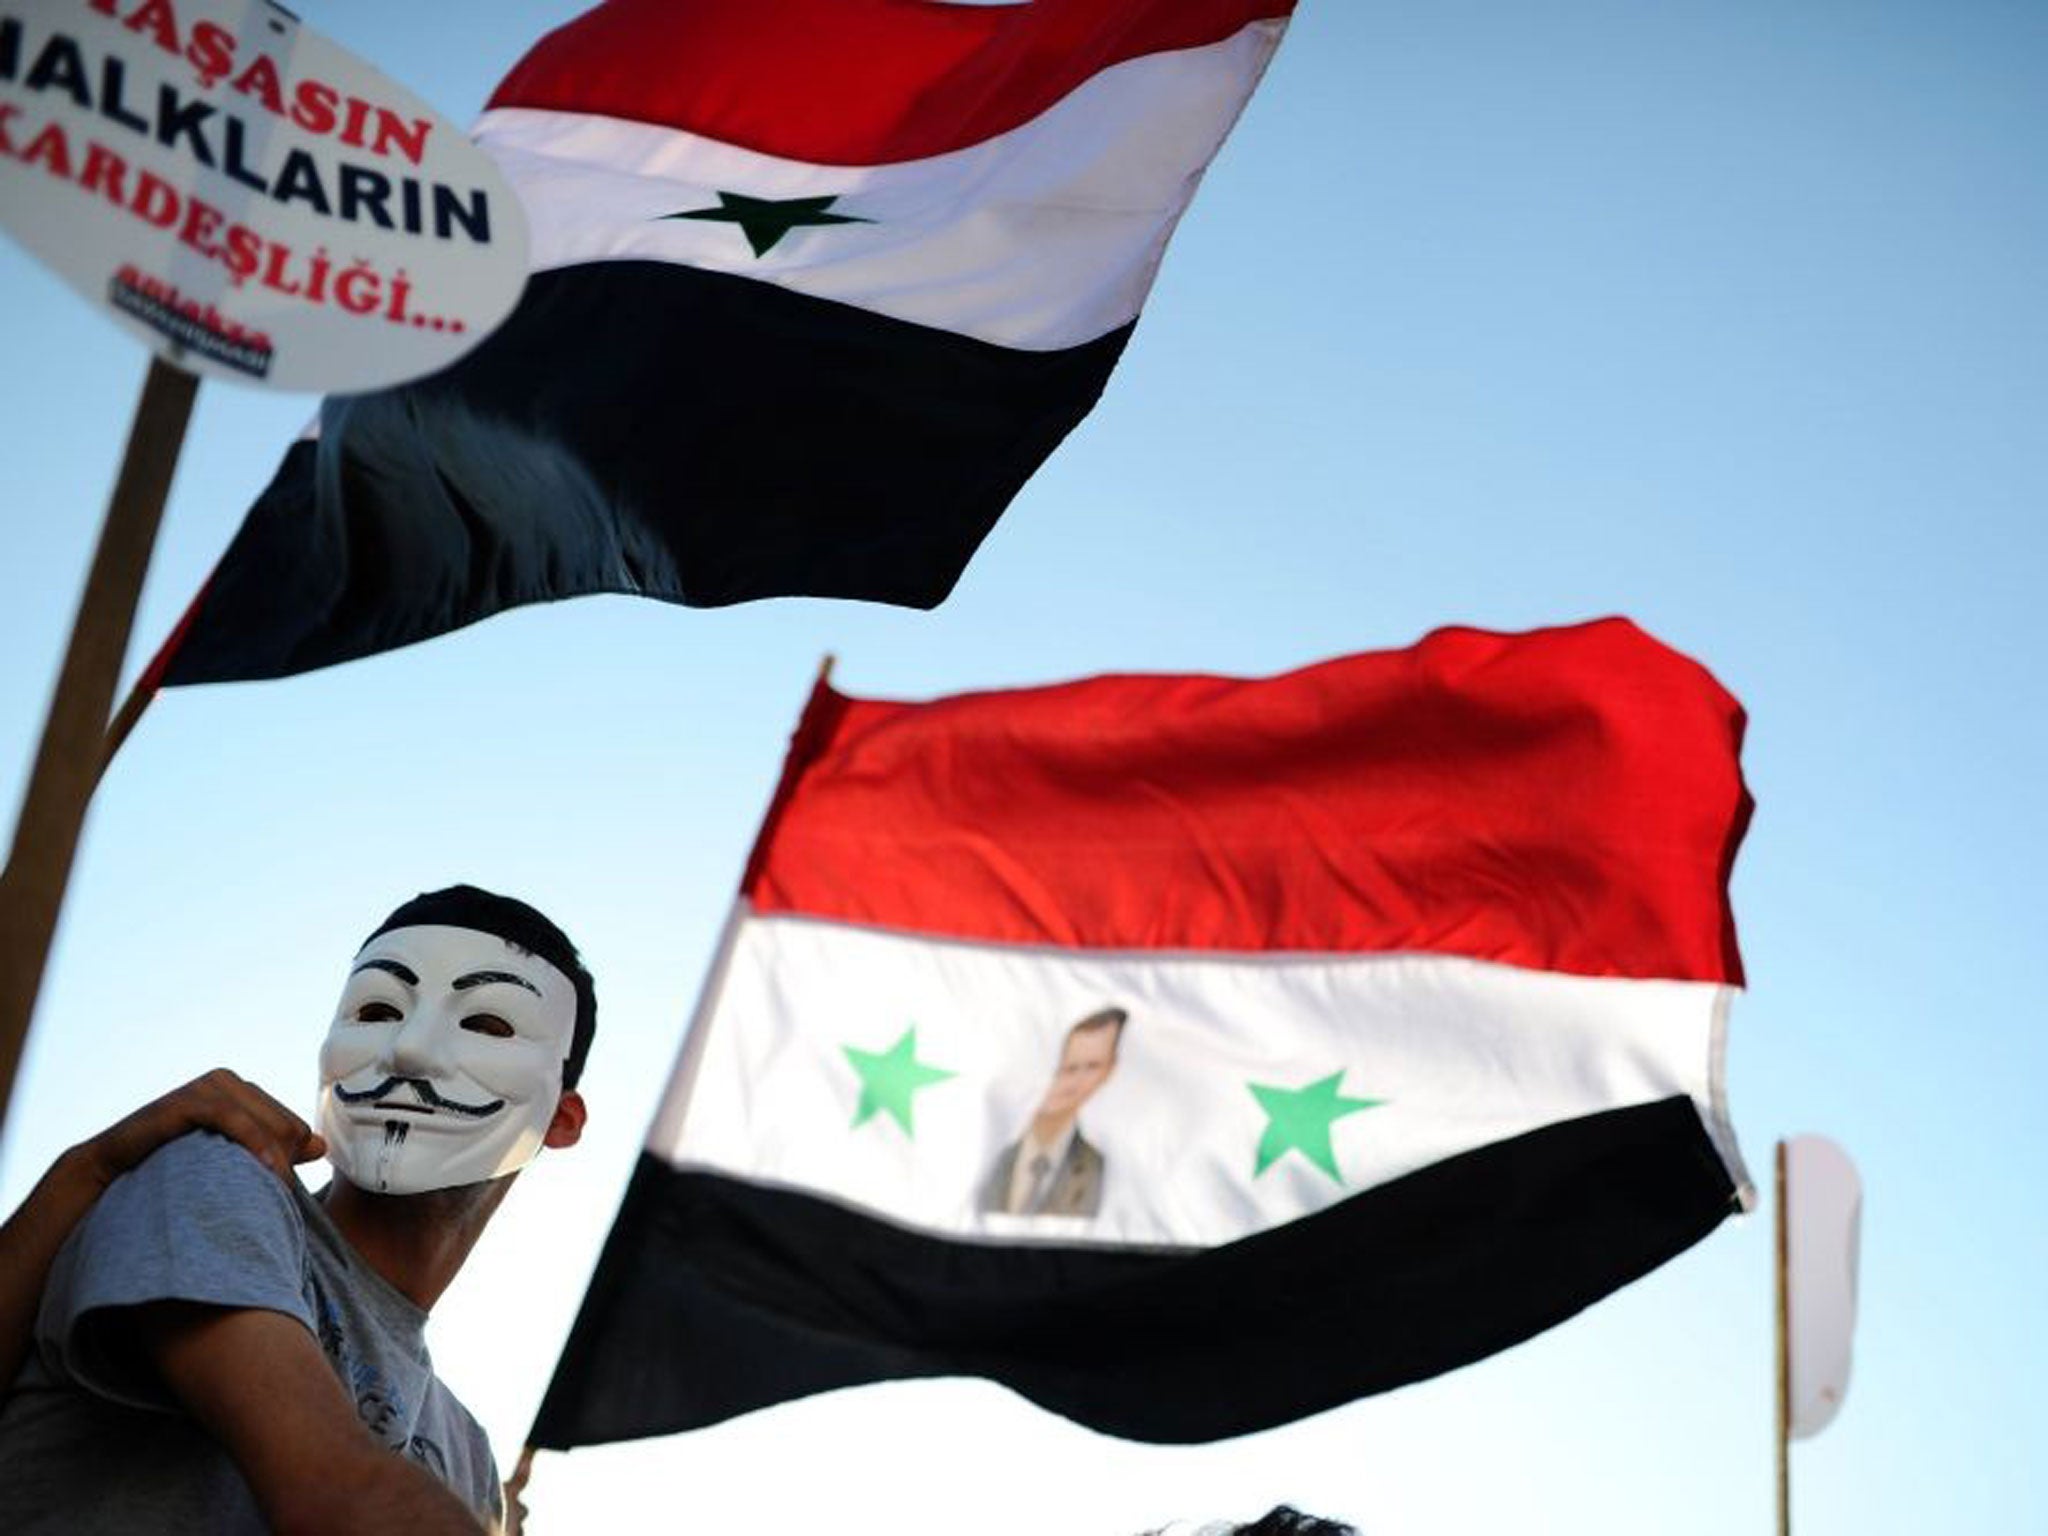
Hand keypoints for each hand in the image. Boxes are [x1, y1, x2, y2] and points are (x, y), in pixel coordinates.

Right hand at [79, 1069, 325, 1188]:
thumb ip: (272, 1149)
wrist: (110, 1170)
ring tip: (272, 1192)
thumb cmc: (172, 1167)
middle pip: (287, 1126)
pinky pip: (234, 1118)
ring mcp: (207, 1087)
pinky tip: (266, 1169)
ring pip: (268, 1124)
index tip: (280, 1192)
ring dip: (275, 1160)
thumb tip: (321, 1145)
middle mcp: (228, 1082)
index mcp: (243, 1092)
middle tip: (270, 1197)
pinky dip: (254, 1142)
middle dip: (284, 1161)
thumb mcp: (228, 1157)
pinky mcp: (187, 1100)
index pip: (294, 1126)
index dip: (290, 1160)